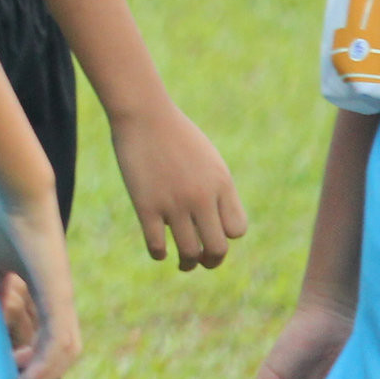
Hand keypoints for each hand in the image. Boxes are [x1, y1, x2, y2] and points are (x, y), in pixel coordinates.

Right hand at [0, 192, 81, 378]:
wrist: (22, 194)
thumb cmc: (8, 221)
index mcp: (50, 293)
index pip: (53, 338)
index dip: (36, 359)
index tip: (9, 370)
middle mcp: (62, 300)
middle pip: (65, 353)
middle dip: (41, 376)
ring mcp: (62, 298)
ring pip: (64, 353)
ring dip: (41, 377)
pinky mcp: (57, 294)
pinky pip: (56, 340)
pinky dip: (42, 364)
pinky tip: (23, 377)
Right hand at [110, 103, 249, 269]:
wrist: (144, 114)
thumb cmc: (175, 133)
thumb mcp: (206, 158)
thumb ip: (215, 187)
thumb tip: (214, 218)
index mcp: (221, 183)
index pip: (236, 230)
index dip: (226, 236)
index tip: (213, 232)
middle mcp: (201, 197)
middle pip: (217, 248)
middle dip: (212, 261)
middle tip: (204, 262)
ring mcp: (174, 202)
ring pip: (189, 252)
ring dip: (187, 264)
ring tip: (184, 264)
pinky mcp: (146, 205)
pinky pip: (157, 244)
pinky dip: (159, 254)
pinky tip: (159, 251)